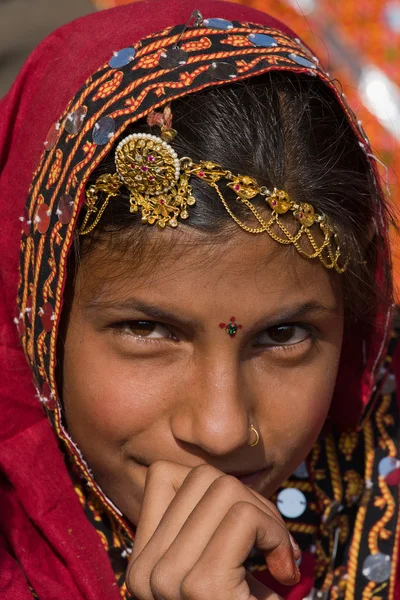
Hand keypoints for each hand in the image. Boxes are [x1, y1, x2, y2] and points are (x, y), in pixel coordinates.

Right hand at [126, 461, 300, 599]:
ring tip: (277, 558)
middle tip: (270, 544)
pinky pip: (243, 517)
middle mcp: (143, 569)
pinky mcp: (199, 586)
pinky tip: (284, 572)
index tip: (240, 525)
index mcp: (142, 562)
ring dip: (268, 517)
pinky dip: (275, 534)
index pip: (164, 475)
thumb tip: (223, 479)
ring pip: (224, 488)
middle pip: (201, 478)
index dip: (213, 487)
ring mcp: (165, 578)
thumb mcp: (212, 570)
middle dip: (251, 500)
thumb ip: (205, 528)